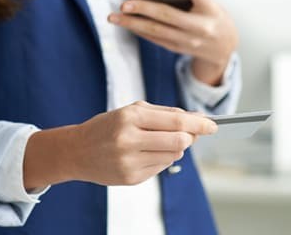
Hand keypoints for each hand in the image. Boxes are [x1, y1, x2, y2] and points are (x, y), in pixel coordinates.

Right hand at [23, 101, 216, 188]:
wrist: (77, 151)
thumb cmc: (108, 127)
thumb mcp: (132, 111)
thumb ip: (165, 114)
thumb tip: (197, 119)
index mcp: (131, 117)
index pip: (176, 121)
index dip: (199, 124)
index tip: (213, 125)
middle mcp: (129, 139)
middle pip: (179, 141)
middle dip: (190, 137)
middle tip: (191, 134)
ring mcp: (129, 161)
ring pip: (173, 155)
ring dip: (175, 148)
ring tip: (158, 142)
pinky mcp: (130, 178)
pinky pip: (161, 168)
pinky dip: (161, 159)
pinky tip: (146, 154)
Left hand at [107, 0, 237, 85]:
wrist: (224, 46)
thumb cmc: (212, 14)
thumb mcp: (209, 2)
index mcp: (211, 9)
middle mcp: (201, 28)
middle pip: (168, 16)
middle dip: (144, 9)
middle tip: (124, 4)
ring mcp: (190, 41)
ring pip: (157, 31)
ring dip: (133, 24)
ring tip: (114, 17)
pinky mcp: (179, 49)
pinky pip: (156, 39)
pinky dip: (140, 30)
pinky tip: (127, 23)